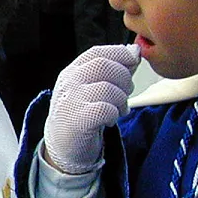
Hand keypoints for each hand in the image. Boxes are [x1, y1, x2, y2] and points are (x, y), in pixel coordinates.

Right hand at [44, 44, 140, 173]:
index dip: (119, 54)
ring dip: (121, 100)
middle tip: (126, 93)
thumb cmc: (82, 113)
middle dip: (124, 78)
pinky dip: (114, 115)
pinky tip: (109, 120)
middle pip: (104, 66)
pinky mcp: (77, 121)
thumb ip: (112, 69)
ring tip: (118, 109)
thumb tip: (135, 51)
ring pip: (108, 88)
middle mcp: (69, 82)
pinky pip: (106, 109)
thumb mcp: (92, 87)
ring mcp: (71, 100)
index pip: (97, 52)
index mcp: (72, 71)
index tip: (133, 62)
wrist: (62, 146)